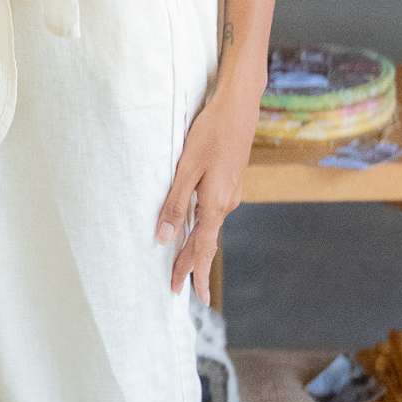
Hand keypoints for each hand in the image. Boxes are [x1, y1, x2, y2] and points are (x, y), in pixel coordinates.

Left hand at [155, 79, 260, 300]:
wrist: (239, 107)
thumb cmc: (210, 133)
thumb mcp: (187, 168)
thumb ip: (175, 203)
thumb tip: (162, 237)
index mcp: (216, 204)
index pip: (202, 248)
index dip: (190, 272)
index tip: (182, 293)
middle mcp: (227, 203)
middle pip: (206, 241)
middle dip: (192, 265)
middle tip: (178, 287)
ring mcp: (231, 192)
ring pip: (210, 226)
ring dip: (197, 246)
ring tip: (183, 263)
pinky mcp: (230, 181)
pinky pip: (214, 212)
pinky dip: (203, 226)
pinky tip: (195, 225)